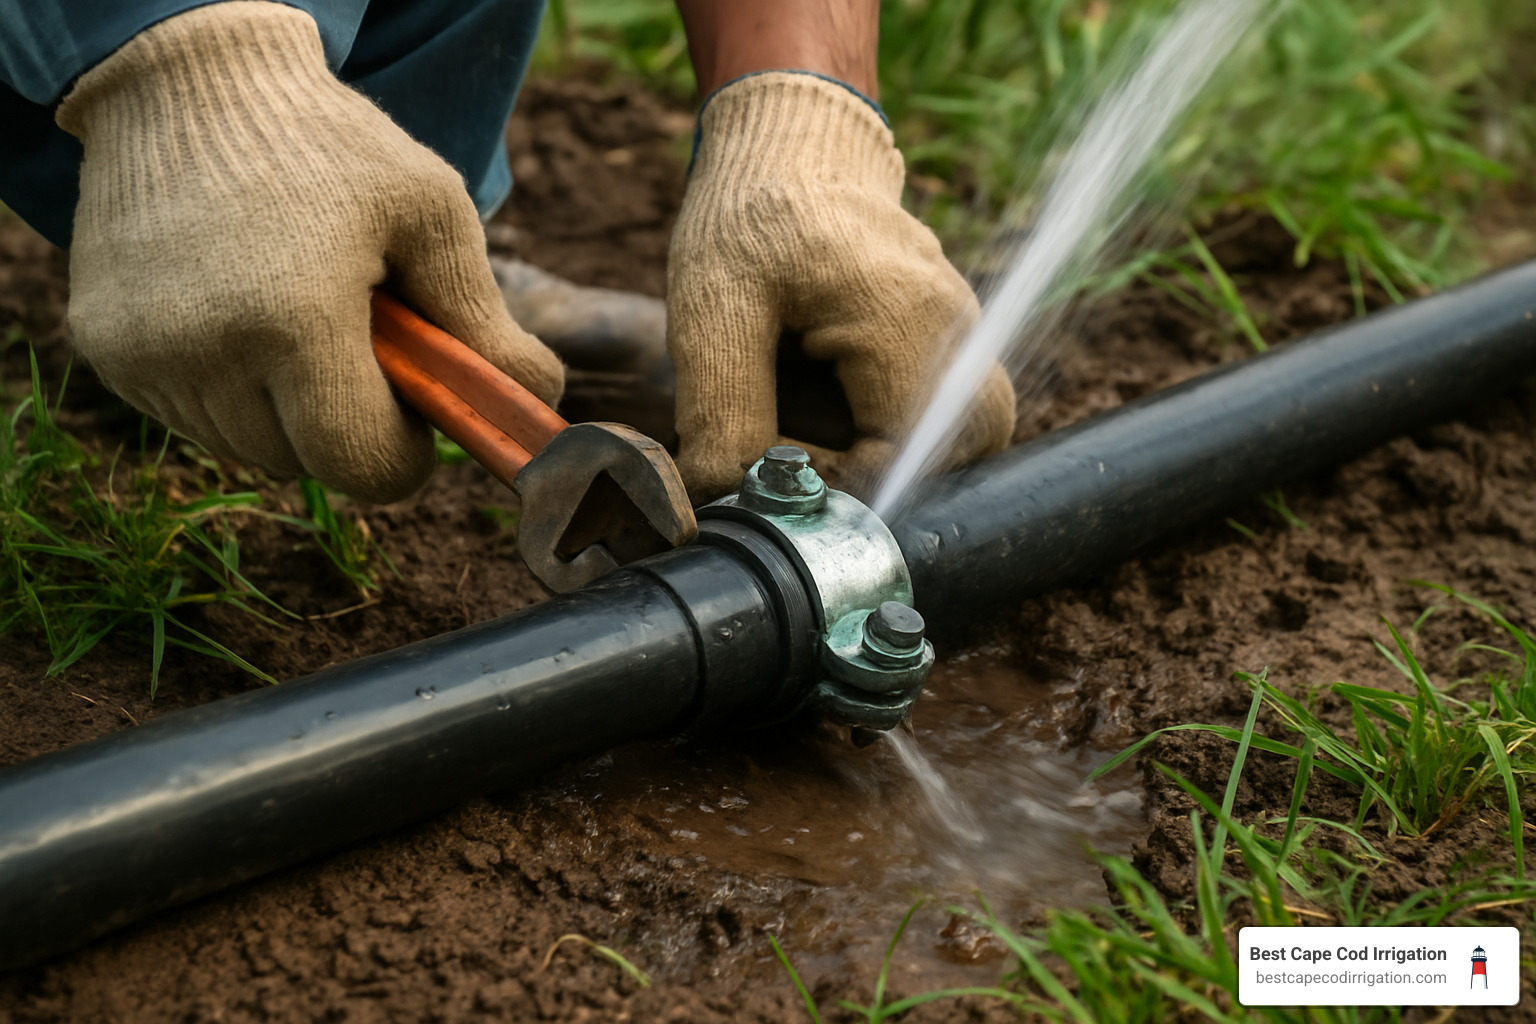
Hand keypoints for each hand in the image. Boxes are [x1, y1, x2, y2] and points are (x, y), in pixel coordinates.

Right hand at [57, 1, 562, 502]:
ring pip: (246, 449)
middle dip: (348, 428)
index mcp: (293, 320)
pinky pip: (193, 418)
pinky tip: (243, 316)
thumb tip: (539, 405)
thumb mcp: (431, 212)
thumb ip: (485, 322)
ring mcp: (143, 354)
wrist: (187, 83)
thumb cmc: (329, 144)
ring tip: (300, 320)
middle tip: (363, 349)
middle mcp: (203, 350)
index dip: (403, 455)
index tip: (416, 412)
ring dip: (287, 413)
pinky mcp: (105, 348)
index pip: (359, 465)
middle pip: (303, 464)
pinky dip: (231, 391)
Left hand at [665, 72, 1014, 500]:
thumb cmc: (750, 216)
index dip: (832, 486)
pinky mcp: (959, 344)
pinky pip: (944, 420)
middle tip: (799, 450)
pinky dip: (891, 431)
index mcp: (906, 322)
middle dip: (868, 478)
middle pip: (947, 464)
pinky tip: (833, 399)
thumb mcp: (711, 310)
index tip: (776, 465)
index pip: (897, 463)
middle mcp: (960, 334)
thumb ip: (724, 414)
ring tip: (812, 417)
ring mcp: (968, 338)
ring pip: (952, 447)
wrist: (796, 145)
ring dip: (881, 456)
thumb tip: (732, 503)